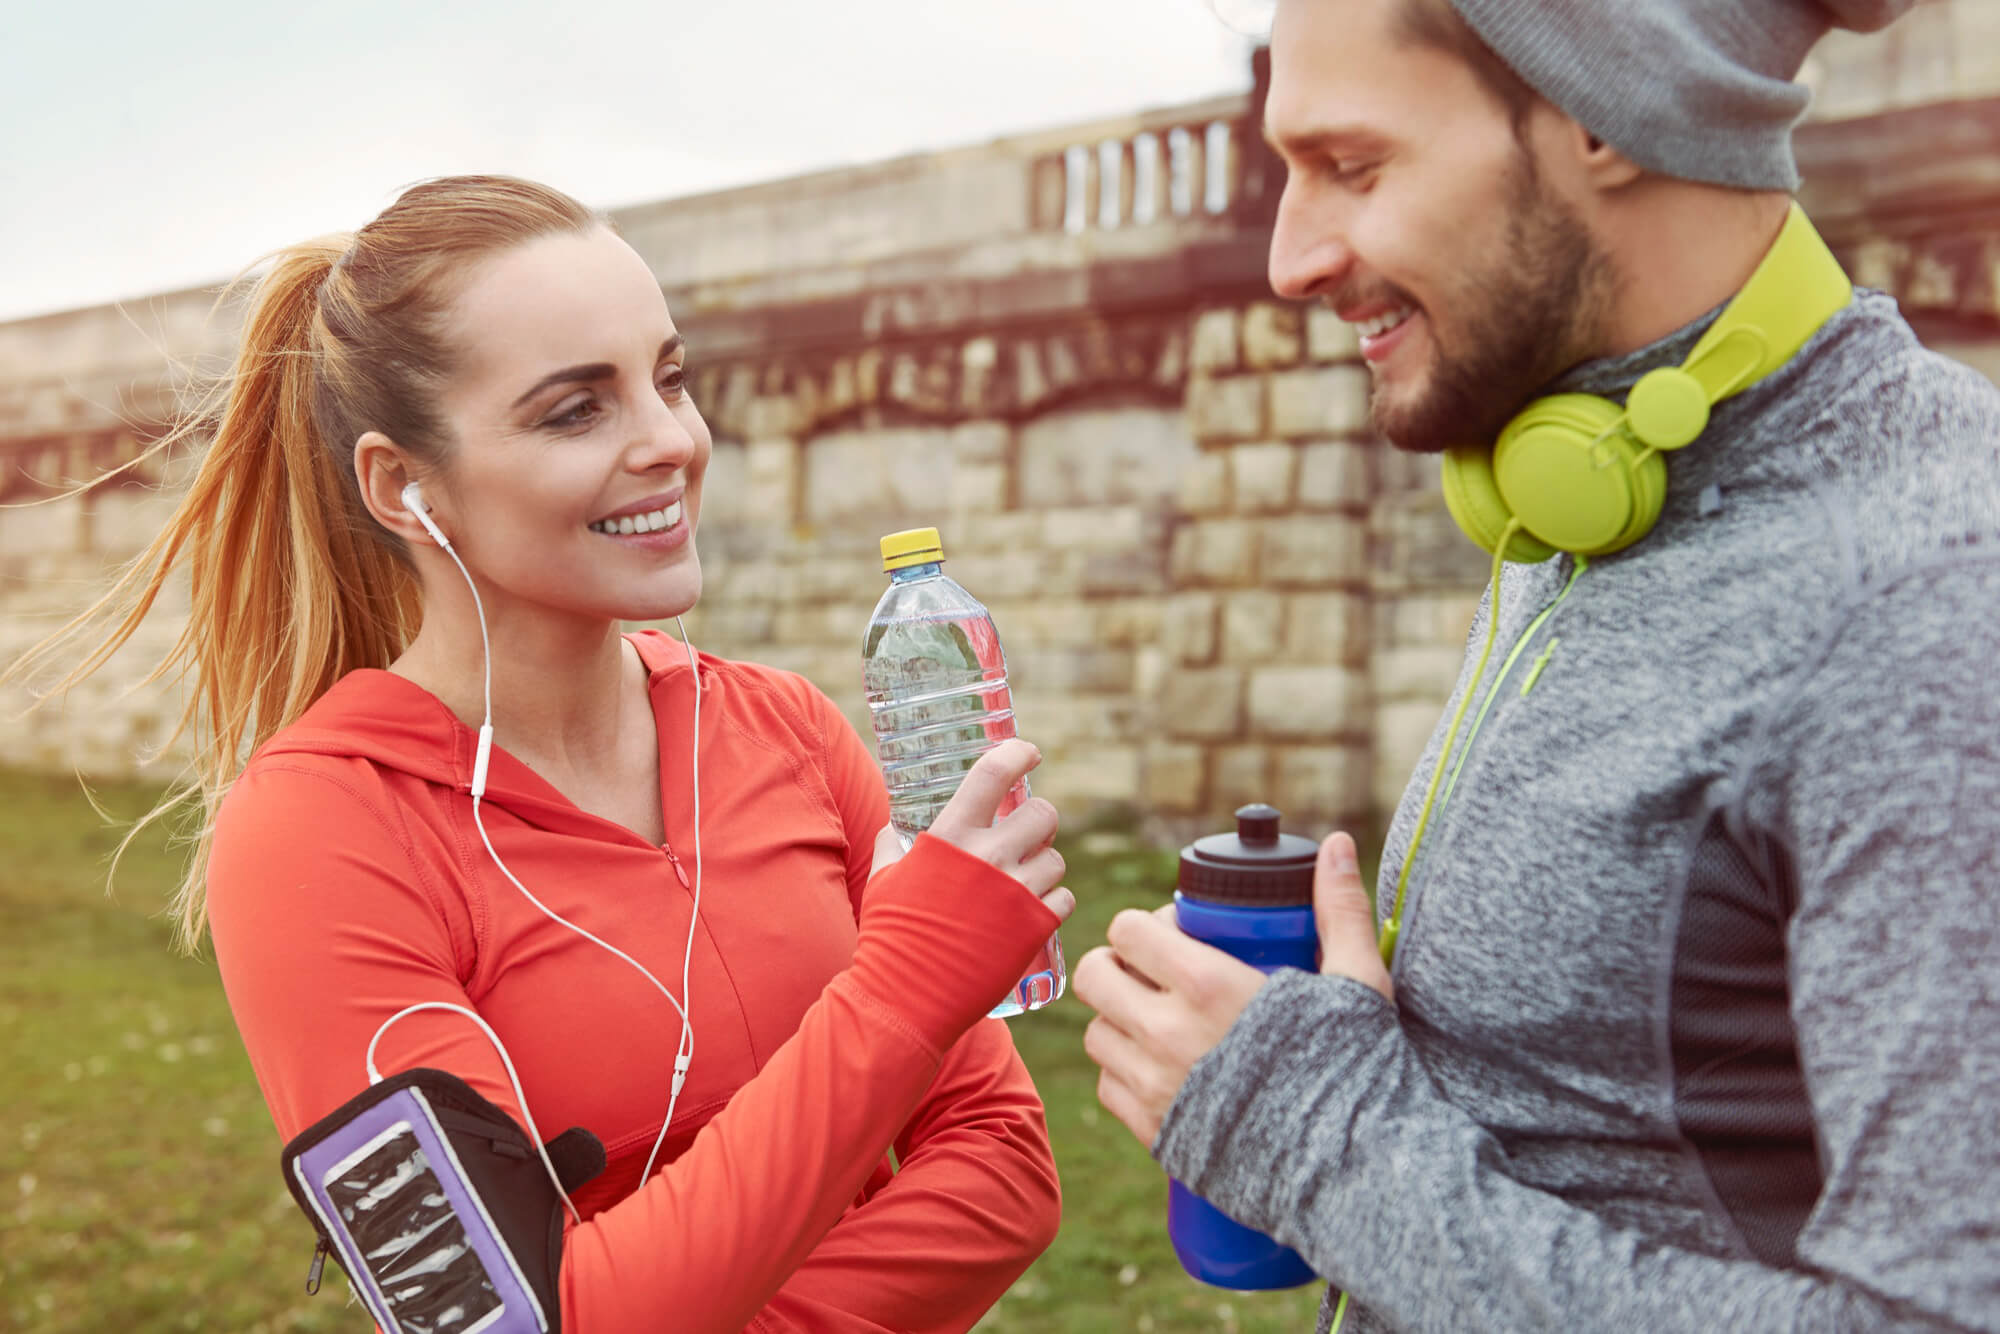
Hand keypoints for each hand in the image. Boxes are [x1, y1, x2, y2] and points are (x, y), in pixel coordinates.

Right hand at [870, 738, 1073, 922]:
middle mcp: (989, 855)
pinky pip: (1065, 898)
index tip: (1029, 752)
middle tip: (1026, 837)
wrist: (907, 996)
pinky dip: (1054, 902)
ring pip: (1056, 859)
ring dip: (1045, 866)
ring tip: (1023, 883)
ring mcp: (1017, 891)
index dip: (1018, 753)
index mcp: (952, 834)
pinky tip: (1034, 911)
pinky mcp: (1036, 926)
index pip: (995, 772)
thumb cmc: (890, 935)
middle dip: (1039, 822)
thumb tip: (894, 829)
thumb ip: (892, 845)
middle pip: (1044, 814)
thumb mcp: (883, 878)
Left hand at [1075, 831, 1390, 1145]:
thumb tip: (1337, 843)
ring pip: (1096, 1033)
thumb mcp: (1357, 982)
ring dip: (1119, 1019)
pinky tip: (1160, 1068)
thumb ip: (1340, 910)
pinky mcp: (1153, 1133)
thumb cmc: (1359, 1073)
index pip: (1129, 929)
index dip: (1146, 925)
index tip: (1176, 934)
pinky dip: (1124, 1073)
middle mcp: (1167, 1034)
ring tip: (1159, 1020)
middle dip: (1119, 965)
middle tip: (1155, 974)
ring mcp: (1155, 1087)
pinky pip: (1108, 1088)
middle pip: (1096, 975)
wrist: (1353, 1174)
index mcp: (1208, 986)